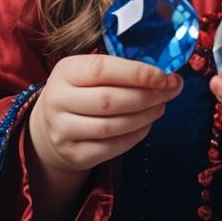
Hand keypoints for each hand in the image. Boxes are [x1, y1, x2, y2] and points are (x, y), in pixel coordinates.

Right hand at [28, 54, 183, 174]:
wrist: (49, 126)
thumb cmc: (79, 90)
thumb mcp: (87, 71)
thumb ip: (117, 68)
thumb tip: (162, 71)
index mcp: (66, 71)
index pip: (103, 69)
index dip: (137, 73)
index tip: (164, 75)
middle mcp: (59, 100)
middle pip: (110, 100)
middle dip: (147, 95)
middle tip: (172, 90)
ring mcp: (63, 131)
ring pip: (112, 126)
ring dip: (145, 116)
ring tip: (162, 105)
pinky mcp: (74, 155)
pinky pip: (112, 148)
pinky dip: (135, 135)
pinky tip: (148, 123)